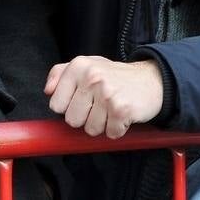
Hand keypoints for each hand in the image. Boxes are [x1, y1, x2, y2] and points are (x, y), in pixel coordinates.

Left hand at [44, 56, 162, 138]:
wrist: (151, 80)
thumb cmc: (115, 76)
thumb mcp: (87, 65)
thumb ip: (61, 73)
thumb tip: (48, 90)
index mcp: (79, 66)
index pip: (56, 104)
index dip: (69, 107)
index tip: (83, 99)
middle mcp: (91, 77)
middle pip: (72, 120)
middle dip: (86, 118)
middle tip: (100, 105)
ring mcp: (107, 93)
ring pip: (90, 130)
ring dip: (102, 125)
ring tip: (111, 109)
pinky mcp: (121, 109)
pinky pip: (110, 134)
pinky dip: (117, 129)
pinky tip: (122, 115)